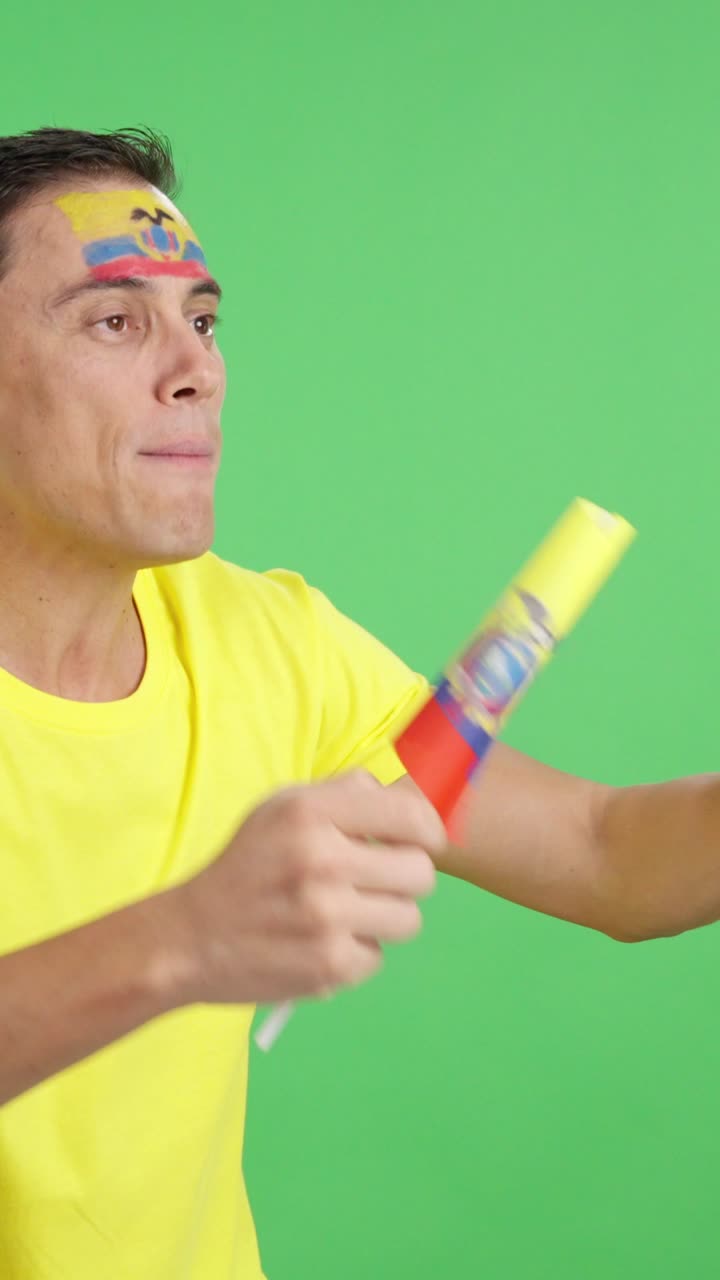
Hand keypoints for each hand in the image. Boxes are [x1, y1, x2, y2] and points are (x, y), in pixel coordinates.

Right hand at [171, 770, 444, 1006]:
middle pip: (421, 873)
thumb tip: (409, 801)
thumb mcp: (282, 808)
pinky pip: (379, 956)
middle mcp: (322, 860)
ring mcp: (327, 917)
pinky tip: (324, 941)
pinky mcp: (329, 966)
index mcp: (311, 813)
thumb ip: (346, 796)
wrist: (189, 937)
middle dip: (404, 878)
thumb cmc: (246, 866)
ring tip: (349, 912)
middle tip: (375, 881)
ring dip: (386, 917)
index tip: (421, 842)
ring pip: (409, 918)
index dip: (428, 831)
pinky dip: (358, 952)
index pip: (410, 816)